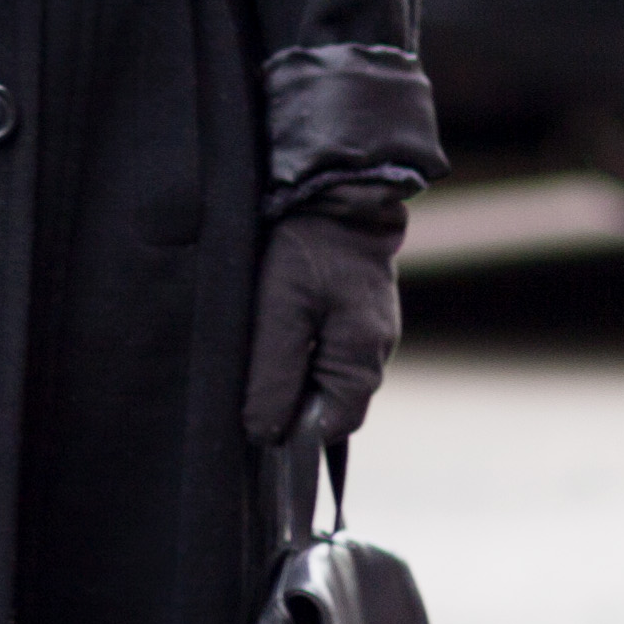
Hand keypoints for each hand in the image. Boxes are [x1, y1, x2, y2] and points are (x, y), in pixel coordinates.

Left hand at [243, 204, 404, 444]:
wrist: (332, 190)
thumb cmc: (304, 249)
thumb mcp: (278, 313)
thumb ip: (274, 374)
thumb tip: (265, 433)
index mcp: (362, 357)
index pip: (335, 424)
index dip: (296, 430)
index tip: (257, 418)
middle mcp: (374, 349)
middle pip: (331, 402)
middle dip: (291, 400)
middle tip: (249, 379)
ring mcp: (369, 328)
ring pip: (325, 374)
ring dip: (292, 371)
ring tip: (259, 346)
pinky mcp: (355, 309)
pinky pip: (327, 345)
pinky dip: (299, 347)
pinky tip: (274, 328)